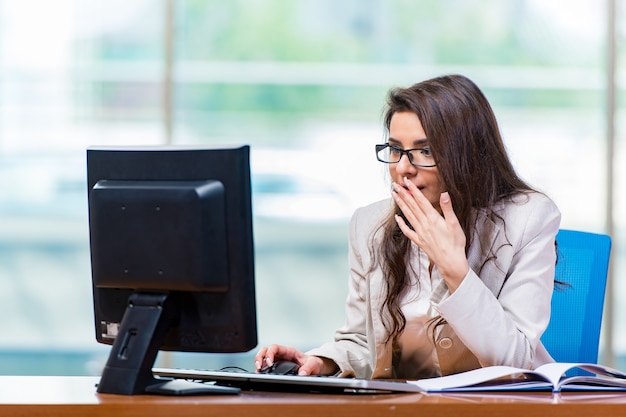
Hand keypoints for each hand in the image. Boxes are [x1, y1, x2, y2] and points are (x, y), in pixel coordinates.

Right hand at [254, 344, 338, 375]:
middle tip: (259, 367)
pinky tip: (261, 374)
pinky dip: (261, 368)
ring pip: (263, 356)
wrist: (314, 368)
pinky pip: (265, 365)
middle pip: (265, 350)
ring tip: (258, 370)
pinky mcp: (276, 367)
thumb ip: (308, 368)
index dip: (270, 354)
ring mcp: (278, 360)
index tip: (269, 363)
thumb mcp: (313, 364)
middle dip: (260, 357)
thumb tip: (302, 373)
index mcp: (289, 351)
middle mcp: (281, 354)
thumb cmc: (313, 363)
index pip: (275, 347)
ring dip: (259, 362)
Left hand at [392, 177, 468, 291]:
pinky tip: (397, 218)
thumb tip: (444, 194)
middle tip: (395, 185)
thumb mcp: (454, 224)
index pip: (421, 200)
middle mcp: (424, 224)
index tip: (406, 181)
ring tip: (394, 196)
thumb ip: (447, 208)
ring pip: (408, 215)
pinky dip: (401, 223)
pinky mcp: (418, 241)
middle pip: (412, 206)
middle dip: (403, 194)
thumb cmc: (455, 243)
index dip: (413, 190)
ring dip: (401, 205)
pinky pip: (407, 231)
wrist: (451, 262)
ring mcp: (420, 233)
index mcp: (433, 218)